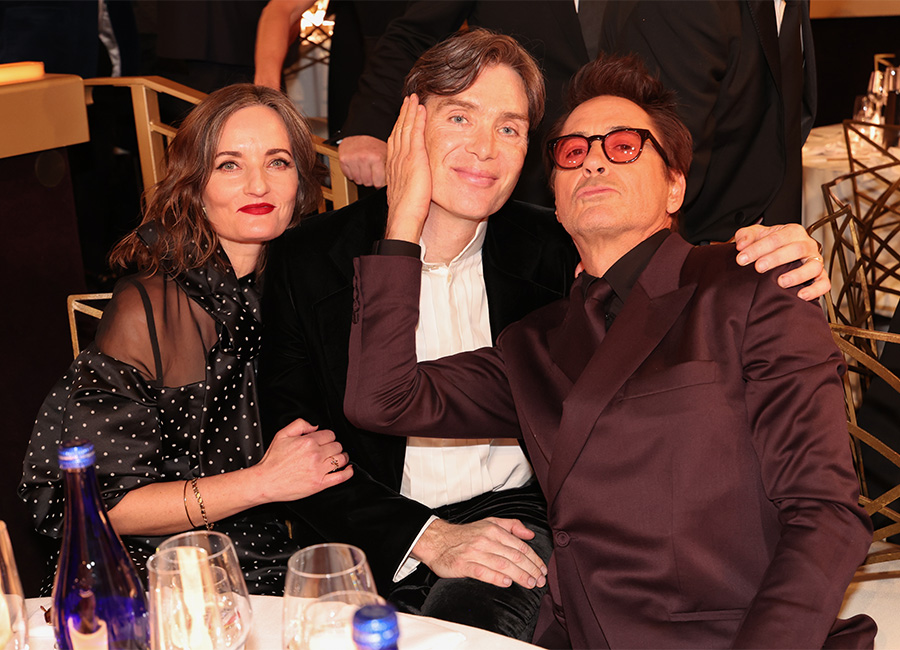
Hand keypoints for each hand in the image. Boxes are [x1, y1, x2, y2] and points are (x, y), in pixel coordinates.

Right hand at [251, 418, 350, 502]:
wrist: (266, 481)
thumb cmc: (273, 461)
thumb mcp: (282, 434)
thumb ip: (300, 424)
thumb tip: (315, 426)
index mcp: (308, 442)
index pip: (330, 435)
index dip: (328, 437)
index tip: (325, 441)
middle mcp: (315, 455)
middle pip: (337, 446)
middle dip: (334, 446)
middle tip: (329, 450)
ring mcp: (319, 470)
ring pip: (341, 459)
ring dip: (342, 457)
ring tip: (338, 458)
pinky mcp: (320, 484)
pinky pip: (341, 476)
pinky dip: (348, 472)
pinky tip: (349, 469)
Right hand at [338, 135, 387, 186]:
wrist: (362, 131)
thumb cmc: (375, 145)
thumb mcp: (387, 155)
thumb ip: (388, 170)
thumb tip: (390, 184)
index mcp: (377, 158)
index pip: (378, 183)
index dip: (379, 182)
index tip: (379, 180)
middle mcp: (364, 158)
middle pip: (367, 183)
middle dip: (370, 179)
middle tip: (371, 171)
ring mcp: (352, 159)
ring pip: (357, 180)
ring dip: (361, 177)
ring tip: (364, 168)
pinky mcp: (343, 159)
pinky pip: (348, 175)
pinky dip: (352, 173)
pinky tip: (356, 166)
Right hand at [384, 94, 431, 242]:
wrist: (404, 217)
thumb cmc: (406, 212)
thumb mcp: (406, 193)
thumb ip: (409, 183)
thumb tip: (414, 183)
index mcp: (393, 167)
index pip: (396, 142)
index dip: (399, 127)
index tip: (403, 117)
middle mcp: (396, 159)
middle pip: (398, 131)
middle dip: (403, 114)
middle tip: (407, 100)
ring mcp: (404, 157)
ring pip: (405, 128)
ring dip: (409, 112)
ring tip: (413, 99)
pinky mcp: (414, 158)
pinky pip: (415, 133)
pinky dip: (417, 119)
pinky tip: (420, 109)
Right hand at [412, 518, 547, 589]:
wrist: (437, 540)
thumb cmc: (466, 534)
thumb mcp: (489, 523)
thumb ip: (511, 525)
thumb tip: (530, 533)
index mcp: (493, 530)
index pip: (520, 546)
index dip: (534, 559)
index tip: (543, 569)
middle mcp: (485, 540)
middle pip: (514, 556)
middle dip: (531, 569)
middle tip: (541, 580)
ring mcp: (474, 553)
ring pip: (502, 565)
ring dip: (519, 576)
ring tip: (531, 584)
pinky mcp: (463, 565)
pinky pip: (482, 572)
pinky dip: (496, 578)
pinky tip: (507, 583)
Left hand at [734, 223, 829, 300]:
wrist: (781, 254)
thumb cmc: (770, 244)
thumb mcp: (756, 235)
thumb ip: (746, 236)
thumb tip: (741, 244)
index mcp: (792, 232)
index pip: (777, 237)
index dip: (758, 248)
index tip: (742, 258)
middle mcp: (807, 245)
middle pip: (796, 249)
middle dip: (775, 259)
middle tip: (759, 267)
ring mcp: (815, 261)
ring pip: (813, 266)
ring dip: (797, 275)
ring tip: (781, 282)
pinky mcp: (820, 277)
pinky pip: (824, 283)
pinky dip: (815, 290)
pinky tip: (801, 295)